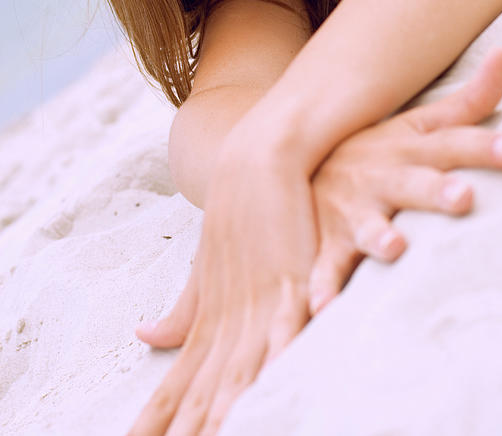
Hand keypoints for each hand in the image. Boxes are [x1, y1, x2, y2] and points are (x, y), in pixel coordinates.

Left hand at [129, 144, 316, 435]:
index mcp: (209, 319)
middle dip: (190, 429)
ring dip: (230, 407)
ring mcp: (259, 297)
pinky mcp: (294, 275)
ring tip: (218, 432)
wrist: (257, 158)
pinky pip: (290, 319)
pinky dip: (283, 347)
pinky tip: (277, 374)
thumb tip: (143, 334)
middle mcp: (228, 316)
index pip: (176, 385)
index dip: (156, 421)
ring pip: (242, 367)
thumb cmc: (237, 218)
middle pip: (204, 390)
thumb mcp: (207, 269)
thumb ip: (183, 309)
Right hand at [308, 48, 501, 313]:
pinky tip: (323, 306)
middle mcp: (381, 176)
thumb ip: (468, 102)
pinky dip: (322, 285)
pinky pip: (323, 267)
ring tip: (395, 246)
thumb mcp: (419, 124)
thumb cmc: (377, 151)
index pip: (451, 144)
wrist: (296, 165)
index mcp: (407, 149)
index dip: (482, 146)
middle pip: (412, 182)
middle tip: (463, 196)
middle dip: (435, 190)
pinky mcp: (325, 243)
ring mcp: (350, 209)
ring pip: (366, 224)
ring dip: (378, 235)